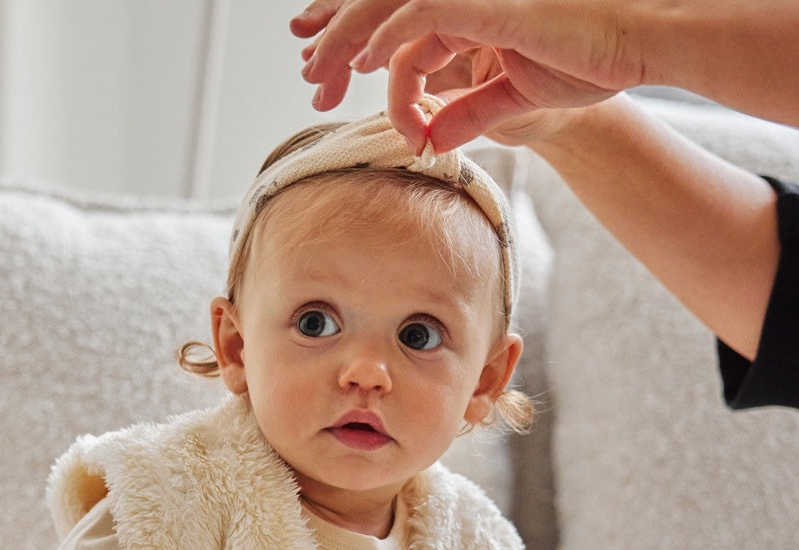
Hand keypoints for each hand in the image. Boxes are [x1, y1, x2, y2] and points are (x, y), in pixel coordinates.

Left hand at [293, 0, 631, 150]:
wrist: (636, 45)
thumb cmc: (587, 64)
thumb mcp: (510, 97)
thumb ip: (467, 114)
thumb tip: (431, 140)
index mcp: (468, 10)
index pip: (395, 25)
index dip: (354, 46)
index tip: (328, 78)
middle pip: (381, 9)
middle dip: (336, 38)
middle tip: (309, 74)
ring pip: (391, 9)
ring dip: (348, 39)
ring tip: (319, 70)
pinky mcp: (488, 4)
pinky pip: (422, 16)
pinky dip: (389, 38)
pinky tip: (366, 64)